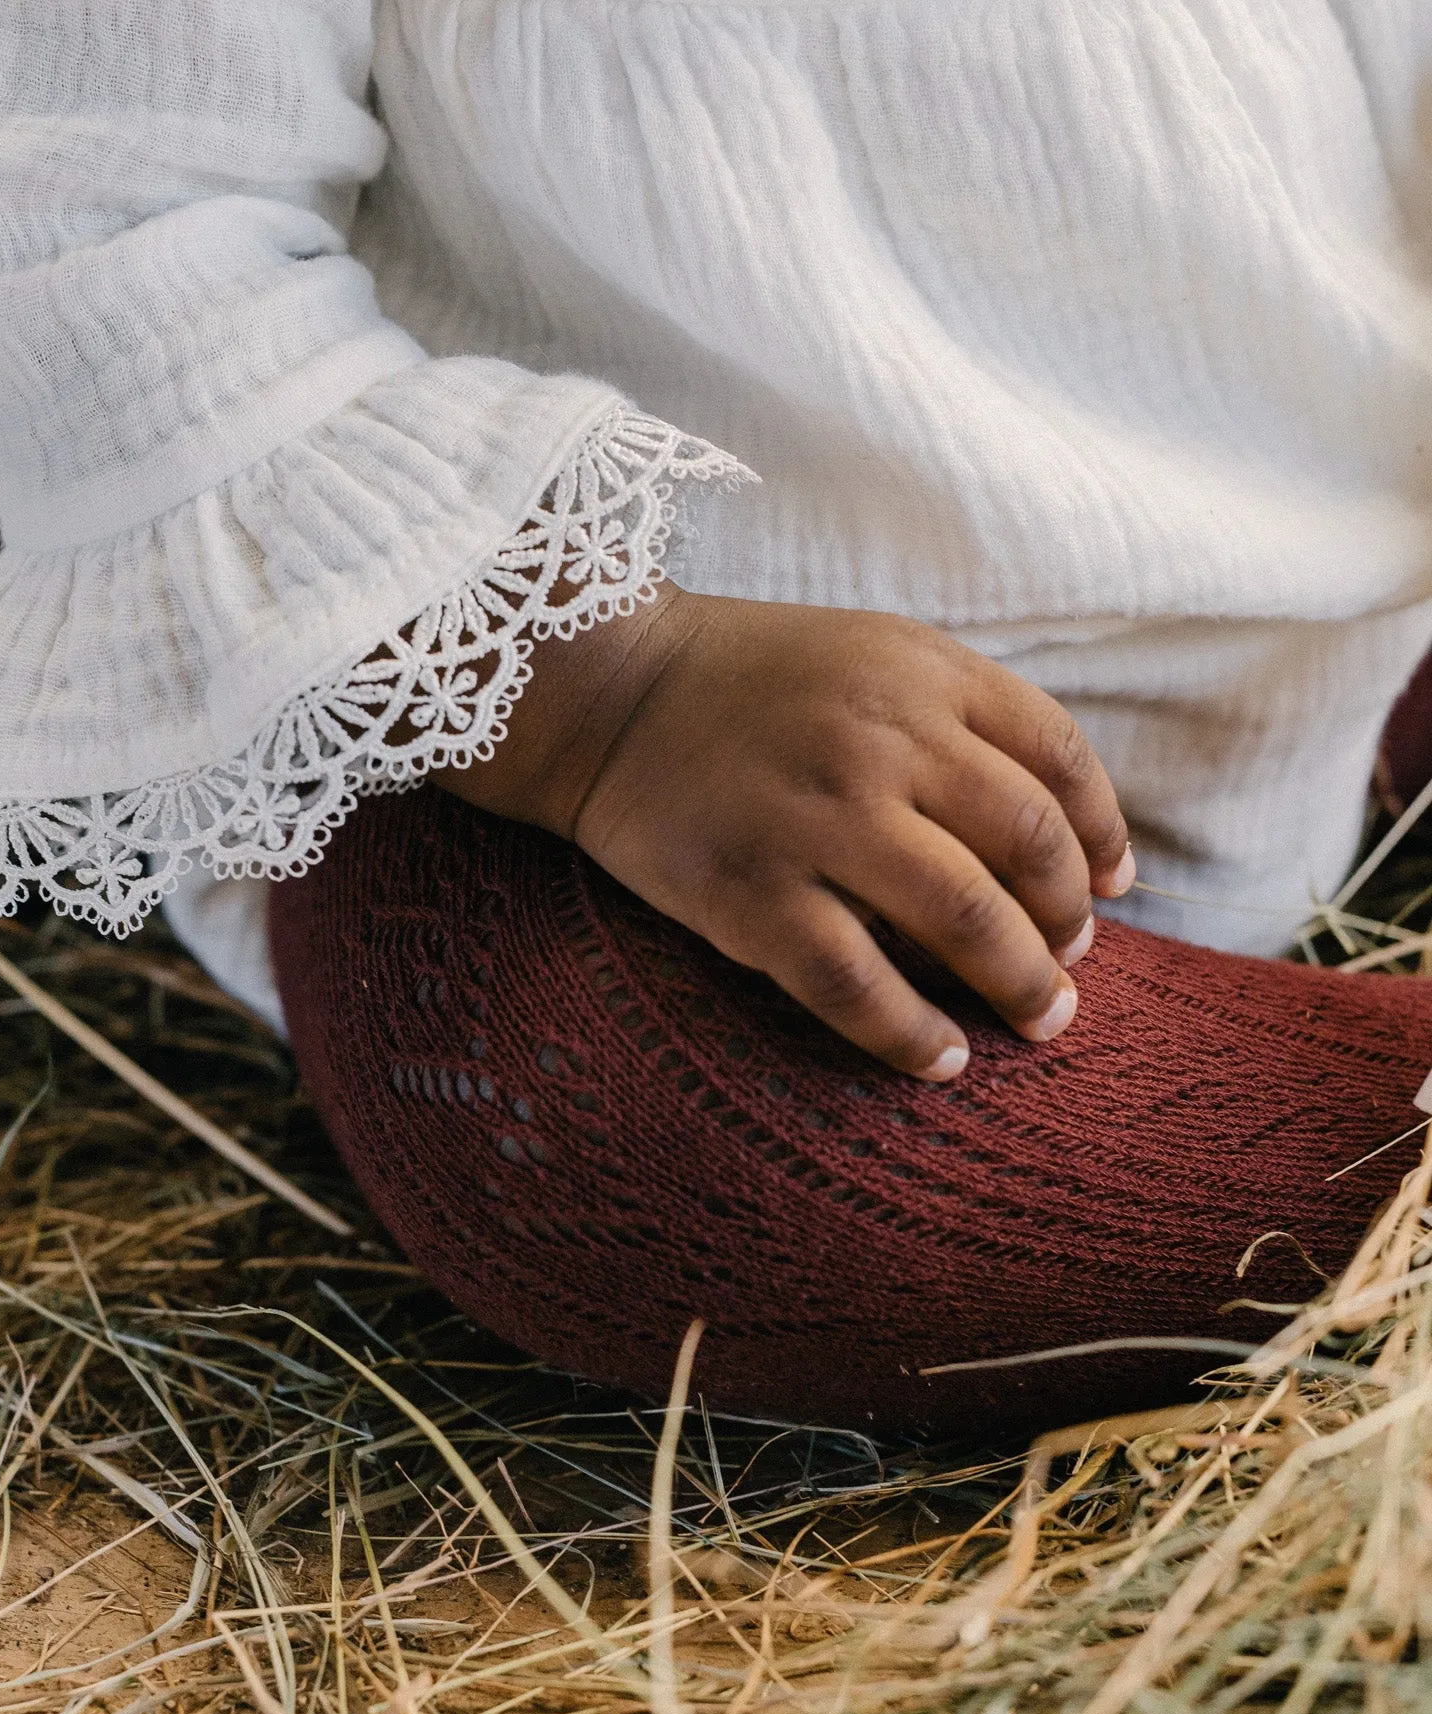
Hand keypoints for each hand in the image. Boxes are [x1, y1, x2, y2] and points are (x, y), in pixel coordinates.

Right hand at [431, 587, 1134, 1080]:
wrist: (602, 691)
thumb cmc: (747, 678)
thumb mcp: (870, 653)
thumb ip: (962, 718)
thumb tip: (1068, 839)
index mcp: (921, 674)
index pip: (1058, 759)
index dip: (1102, 833)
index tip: (1110, 888)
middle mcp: (881, 742)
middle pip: (1026, 847)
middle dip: (1068, 923)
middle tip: (1069, 969)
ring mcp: (816, 821)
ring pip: (963, 919)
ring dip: (1019, 983)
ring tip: (1037, 1021)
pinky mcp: (750, 895)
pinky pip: (855, 985)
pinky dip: (912, 1034)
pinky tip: (943, 1060)